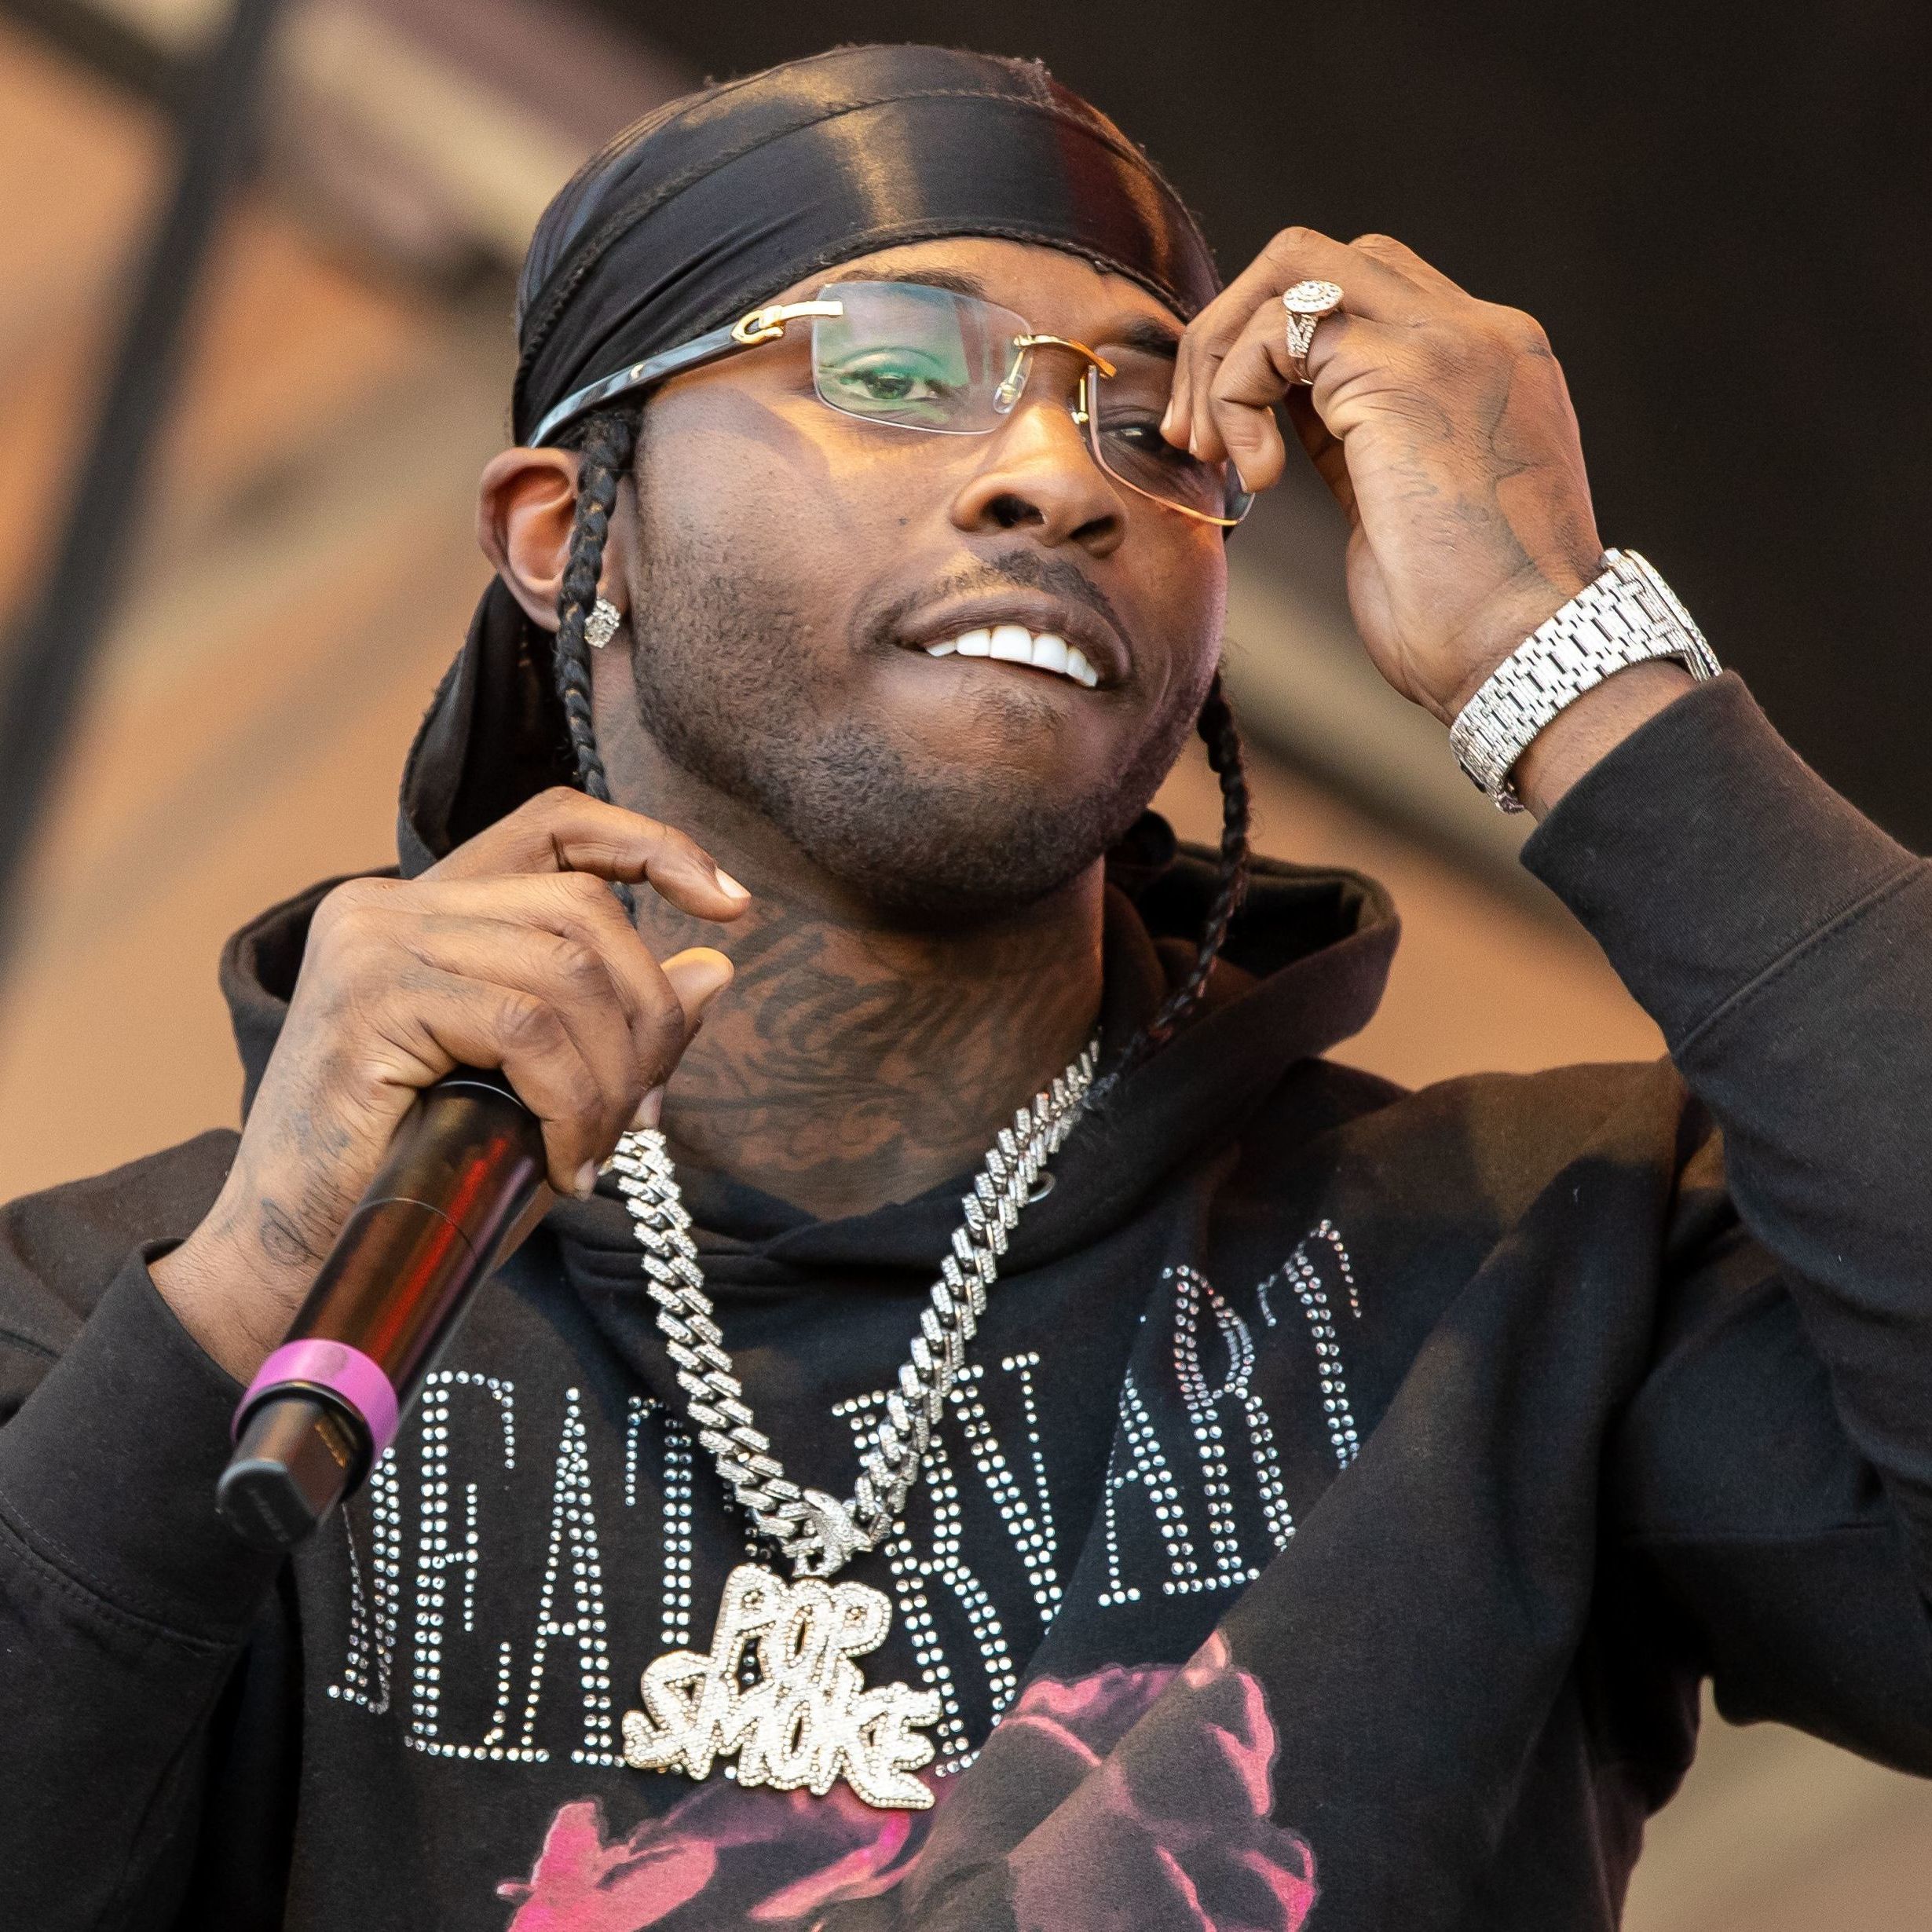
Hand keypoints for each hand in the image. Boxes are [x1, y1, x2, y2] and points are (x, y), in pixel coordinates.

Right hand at [150, 789, 749, 1379]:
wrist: (295, 1265)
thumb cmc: (421, 1184)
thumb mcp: (543, 1091)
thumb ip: (616, 1022)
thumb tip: (718, 968)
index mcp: (429, 910)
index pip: (556, 827)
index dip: (652, 846)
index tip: (732, 904)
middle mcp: (391, 905)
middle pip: (582, 907)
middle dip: (645, 1013)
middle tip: (643, 1113)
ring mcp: (373, 944)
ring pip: (564, 968)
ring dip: (612, 1074)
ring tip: (597, 1151)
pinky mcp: (368, 1001)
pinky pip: (524, 1027)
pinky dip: (571, 1101)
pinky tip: (565, 1165)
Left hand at [1163, 228, 1608, 724]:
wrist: (1523, 655)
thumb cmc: (1463, 619)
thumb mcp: (1399, 505)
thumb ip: (1357, 441)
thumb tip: (1278, 422)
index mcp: (1487, 363)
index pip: (1363, 293)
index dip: (1275, 349)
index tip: (1232, 436)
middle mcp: (1478, 333)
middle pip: (1321, 258)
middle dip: (1231, 332)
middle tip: (1193, 433)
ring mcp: (1449, 341)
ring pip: (1293, 269)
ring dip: (1220, 357)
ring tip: (1212, 454)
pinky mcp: (1406, 372)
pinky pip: (1281, 330)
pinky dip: (1237, 393)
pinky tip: (1258, 473)